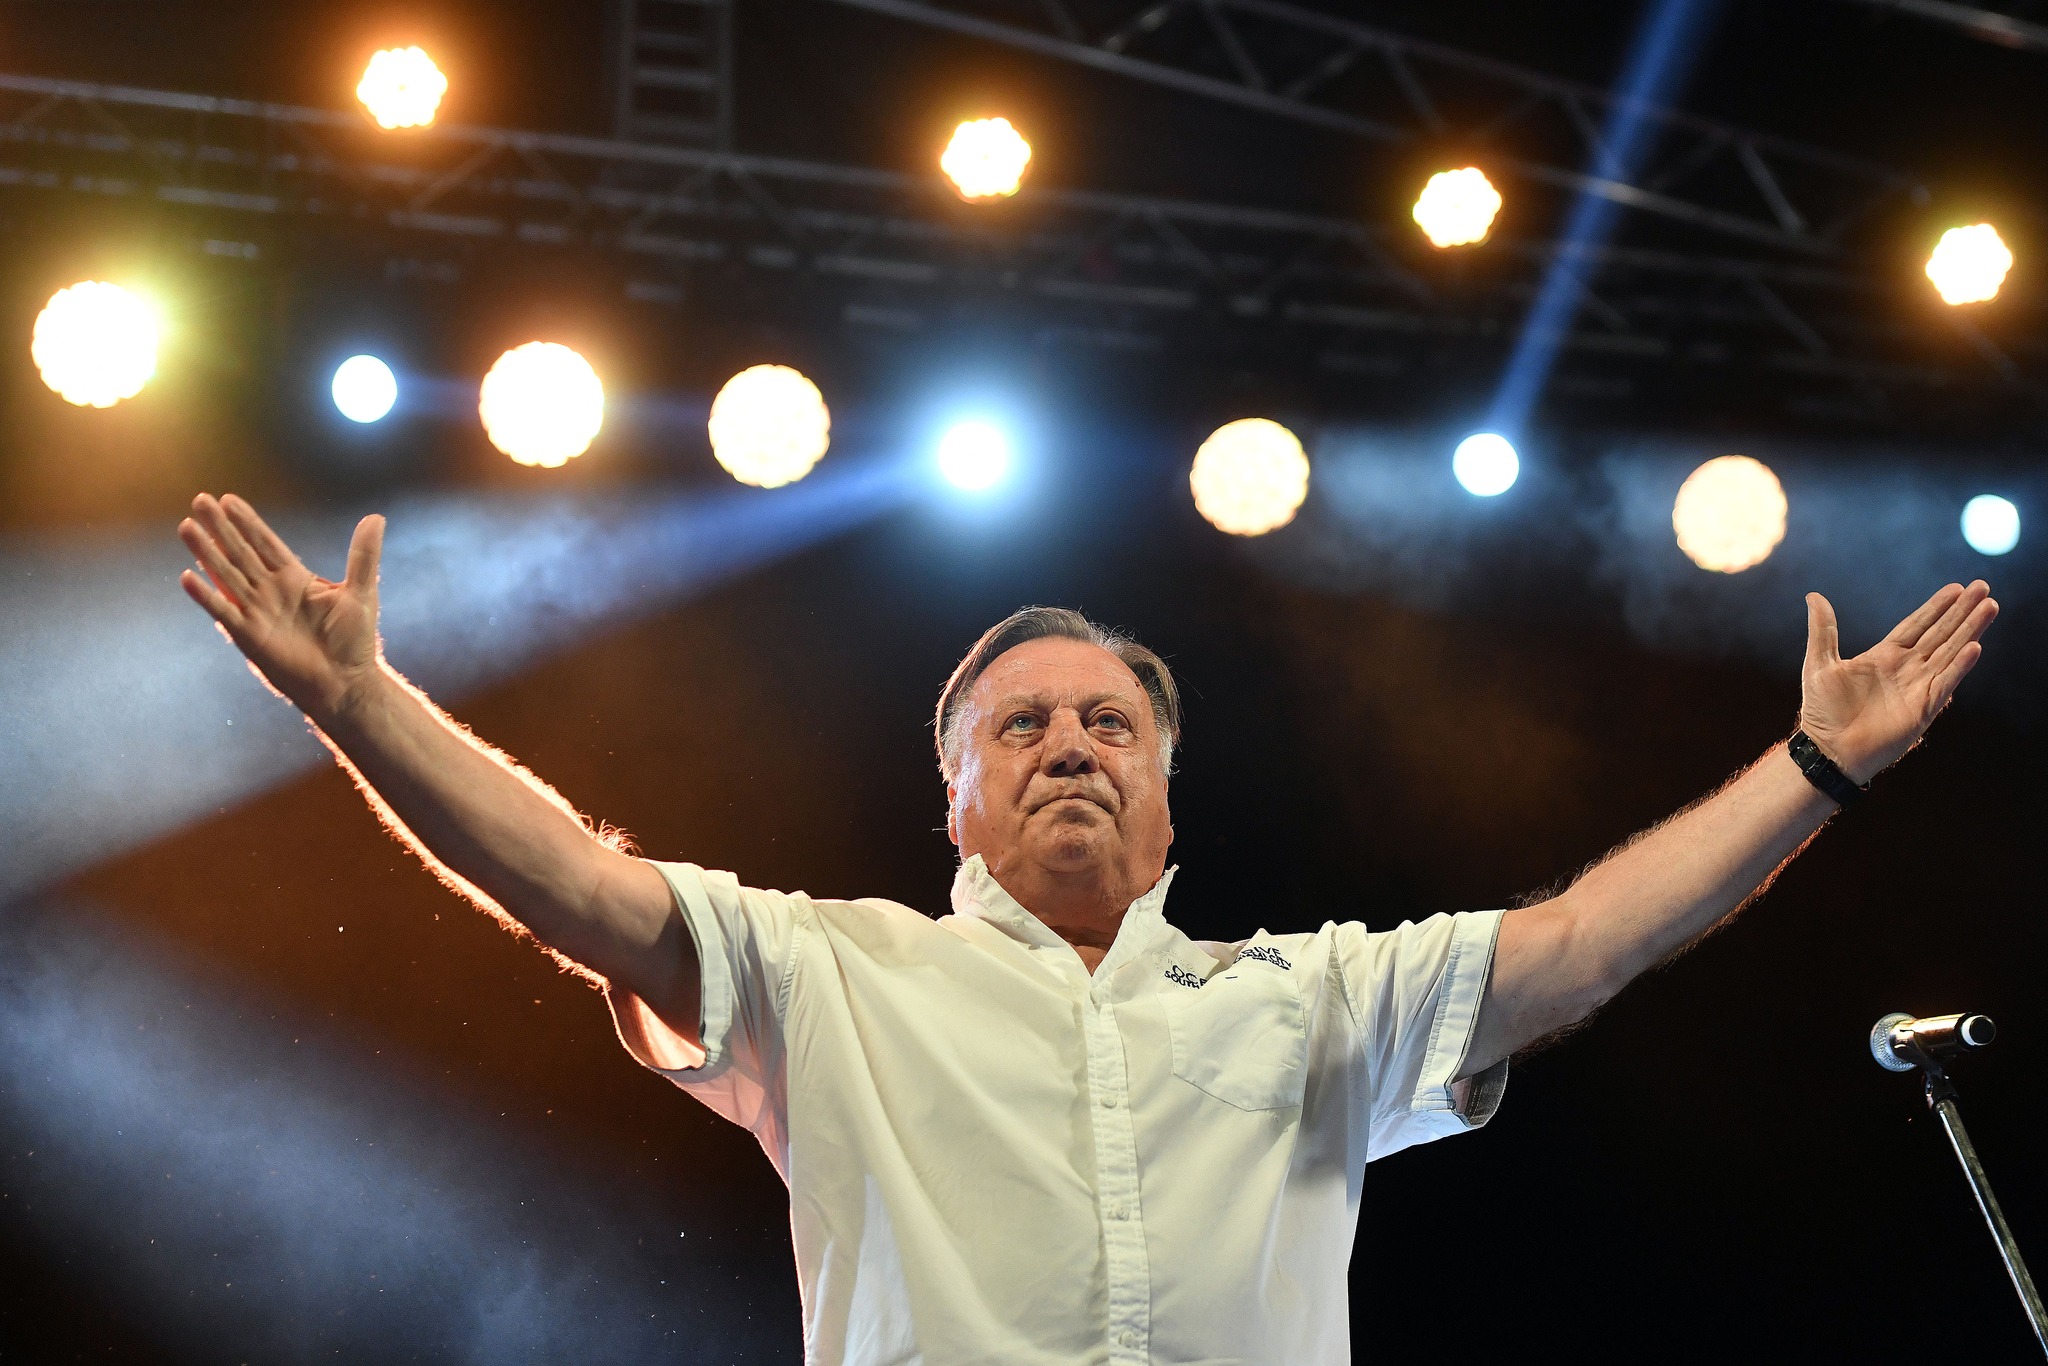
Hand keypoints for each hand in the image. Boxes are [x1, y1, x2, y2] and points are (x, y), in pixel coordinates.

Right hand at [178, 493, 385, 719]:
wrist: (345, 682)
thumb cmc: (354, 641)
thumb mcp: (361, 591)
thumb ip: (363, 555)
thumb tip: (376, 517)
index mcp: (295, 579)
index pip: (265, 543)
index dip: (247, 522)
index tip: (228, 498)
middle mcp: (271, 592)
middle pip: (240, 552)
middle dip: (220, 528)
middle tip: (199, 500)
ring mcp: (257, 612)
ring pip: (226, 575)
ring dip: (206, 552)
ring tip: (186, 527)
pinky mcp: (249, 636)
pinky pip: (223, 611)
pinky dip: (206, 595)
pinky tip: (187, 576)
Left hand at [1798, 581, 1997, 784]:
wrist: (1828, 751)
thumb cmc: (1822, 712)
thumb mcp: (1819, 664)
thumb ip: (1823, 630)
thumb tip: (1813, 596)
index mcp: (1884, 657)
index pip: (1917, 625)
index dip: (1937, 607)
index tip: (1957, 587)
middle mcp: (1906, 669)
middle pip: (1940, 634)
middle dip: (1962, 612)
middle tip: (1983, 588)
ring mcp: (1917, 688)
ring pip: (1949, 653)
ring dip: (1969, 631)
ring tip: (1990, 607)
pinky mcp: (1923, 709)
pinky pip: (1945, 682)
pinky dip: (1959, 665)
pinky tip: (1974, 647)